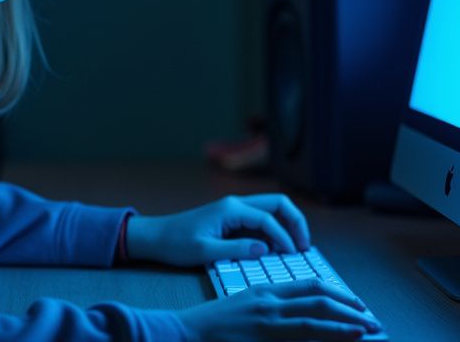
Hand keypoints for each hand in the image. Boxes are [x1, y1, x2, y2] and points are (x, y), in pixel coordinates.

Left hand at [125, 194, 310, 265]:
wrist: (156, 237)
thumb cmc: (176, 244)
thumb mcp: (205, 251)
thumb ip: (236, 249)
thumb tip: (265, 249)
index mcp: (231, 209)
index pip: (268, 219)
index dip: (284, 237)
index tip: (292, 255)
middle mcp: (236, 204)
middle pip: (278, 204)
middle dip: (295, 222)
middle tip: (304, 246)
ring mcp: (235, 210)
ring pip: (271, 210)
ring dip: (286, 226)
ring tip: (294, 249)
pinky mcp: (233, 219)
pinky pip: (260, 220)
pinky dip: (273, 232)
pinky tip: (276, 249)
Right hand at [174, 279, 380, 340]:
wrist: (185, 332)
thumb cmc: (213, 324)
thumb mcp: (245, 307)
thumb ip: (271, 309)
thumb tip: (298, 318)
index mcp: (266, 290)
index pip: (310, 286)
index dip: (338, 294)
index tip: (356, 304)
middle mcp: (270, 302)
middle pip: (319, 299)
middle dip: (349, 309)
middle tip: (371, 320)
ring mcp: (266, 321)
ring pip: (315, 319)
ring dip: (344, 325)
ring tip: (366, 331)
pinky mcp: (262, 337)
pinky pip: (300, 338)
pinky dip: (324, 338)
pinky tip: (340, 341)